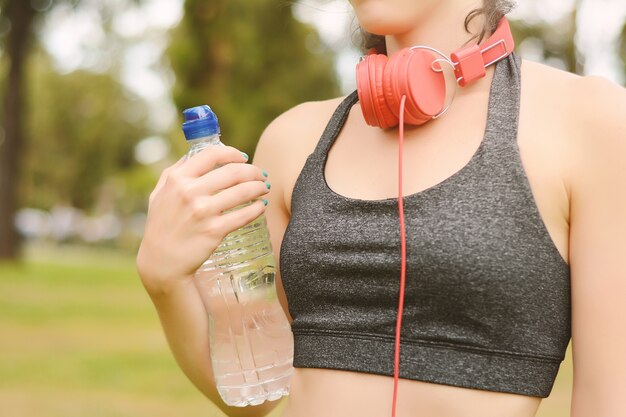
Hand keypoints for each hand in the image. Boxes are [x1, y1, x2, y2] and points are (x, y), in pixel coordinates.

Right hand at [136, 146, 269, 294]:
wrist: (162, 262)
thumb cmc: (161, 226)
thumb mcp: (159, 194)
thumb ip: (173, 173)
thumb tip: (192, 155)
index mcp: (177, 179)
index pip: (211, 154)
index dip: (233, 153)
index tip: (244, 158)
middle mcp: (189, 192)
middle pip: (233, 171)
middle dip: (254, 171)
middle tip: (261, 175)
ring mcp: (202, 212)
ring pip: (243, 191)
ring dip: (259, 187)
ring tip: (265, 188)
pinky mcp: (214, 231)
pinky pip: (244, 215)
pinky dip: (257, 209)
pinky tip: (261, 207)